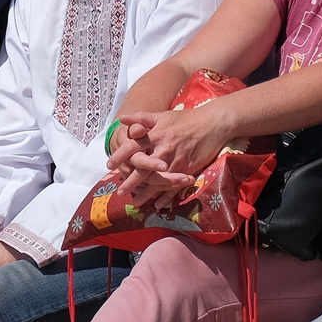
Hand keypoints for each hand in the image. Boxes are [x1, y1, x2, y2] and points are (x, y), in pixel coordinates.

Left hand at [115, 101, 239, 210]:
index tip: (110, 166)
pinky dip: (166, 198)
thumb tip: (121, 119)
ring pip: (157, 181)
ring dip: (146, 194)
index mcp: (154, 136)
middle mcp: (162, 150)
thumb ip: (141, 118)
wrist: (212, 124)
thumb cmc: (185, 119)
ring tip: (136, 203)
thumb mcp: (162, 116)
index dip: (120, 157)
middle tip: (119, 192)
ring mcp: (175, 162)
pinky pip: (173, 187)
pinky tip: (158, 205)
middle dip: (130, 182)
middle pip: (142, 169)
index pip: (131, 147)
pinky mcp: (186, 170)